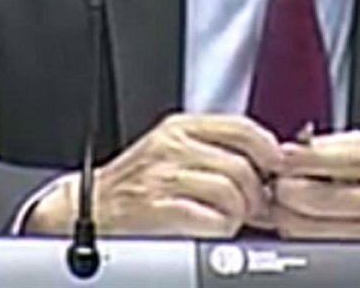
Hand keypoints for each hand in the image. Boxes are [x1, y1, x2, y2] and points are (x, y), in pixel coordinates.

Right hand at [27, 113, 281, 237]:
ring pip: (231, 192)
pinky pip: (212, 218)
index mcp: (180, 128)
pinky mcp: (157, 208)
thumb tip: (268, 164)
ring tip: (225, 221)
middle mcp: (172, 146)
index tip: (273, 171)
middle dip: (254, 195)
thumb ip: (213, 150)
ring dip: (237, 214)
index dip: (268, 152)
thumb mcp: (172, 153)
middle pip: (243, 166)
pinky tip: (209, 231)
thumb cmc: (135, 187)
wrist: (87, 211)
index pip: (243, 128)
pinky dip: (220, 229)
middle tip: (250, 210)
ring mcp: (163, 176)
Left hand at [271, 130, 359, 267]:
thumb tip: (295, 150)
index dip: (306, 158)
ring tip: (285, 201)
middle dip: (287, 188)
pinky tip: (300, 221)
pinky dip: (302, 236)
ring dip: (287, 215)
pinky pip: (322, 250)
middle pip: (321, 201)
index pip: (344, 161)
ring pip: (314, 232)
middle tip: (278, 179)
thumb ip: (339, 146)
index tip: (283, 154)